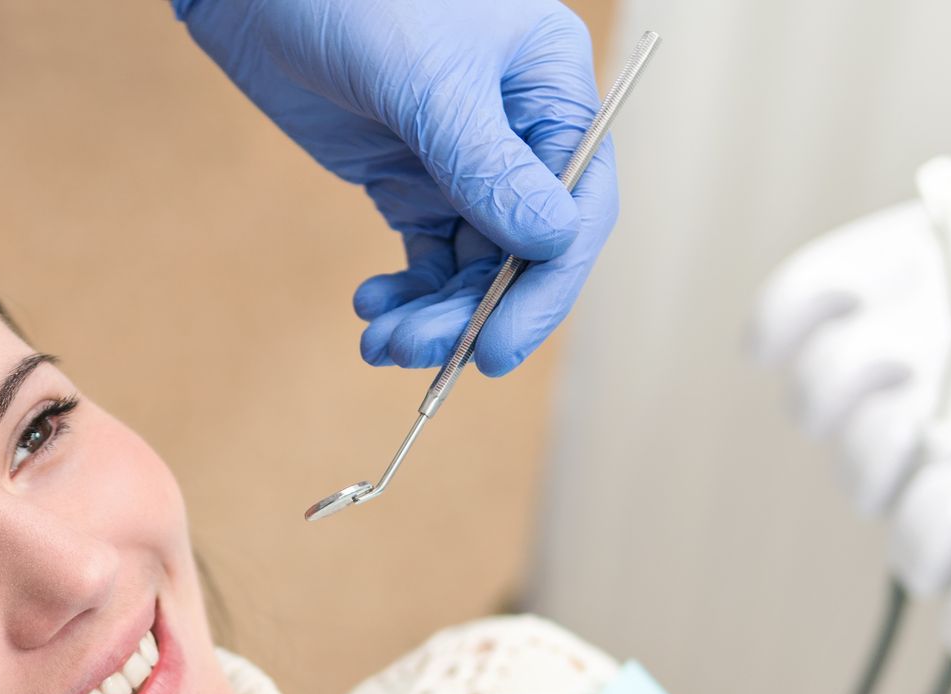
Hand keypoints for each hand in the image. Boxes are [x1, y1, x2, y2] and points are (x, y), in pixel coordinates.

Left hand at [176, 0, 615, 372]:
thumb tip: (553, 244)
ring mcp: (464, 161)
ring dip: (434, 315)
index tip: (499, 347)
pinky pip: (426, 259)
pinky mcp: (410, 179)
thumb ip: (487, 166)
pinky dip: (406, 294)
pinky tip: (372, 308)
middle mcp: (520, 132)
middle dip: (474, 312)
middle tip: (419, 353)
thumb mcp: (427, 82)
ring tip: (381, 342)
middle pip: (523, 253)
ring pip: (472, 267)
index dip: (545, 287)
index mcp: (552, 90)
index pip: (578, 206)